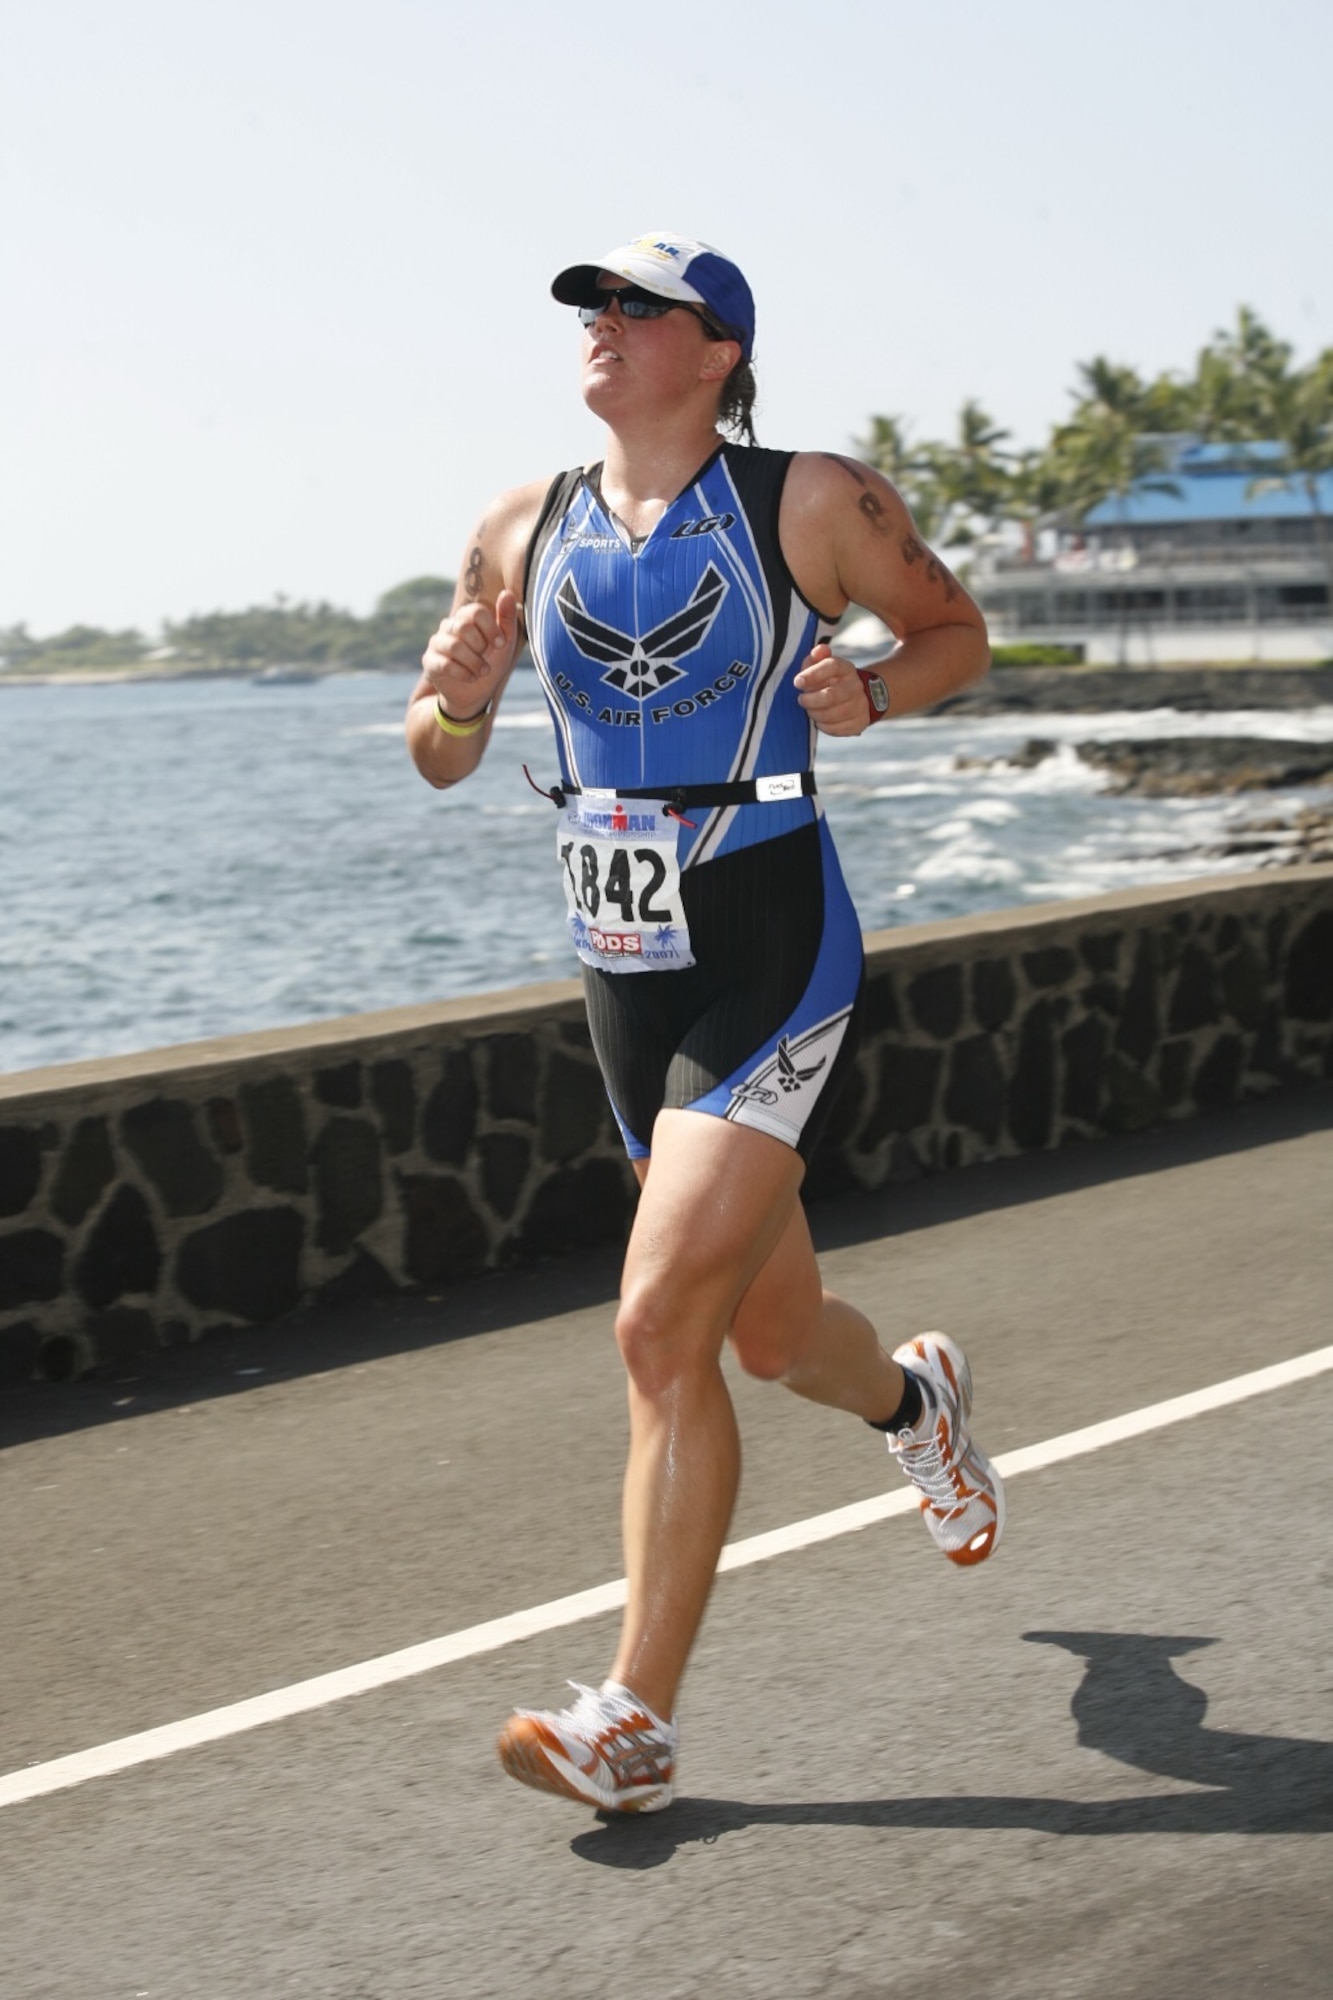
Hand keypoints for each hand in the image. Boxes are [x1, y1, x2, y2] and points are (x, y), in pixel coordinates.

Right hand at [422, 589, 519, 712]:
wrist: (476, 693)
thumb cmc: (491, 663)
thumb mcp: (505, 643)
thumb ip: (506, 618)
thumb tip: (507, 593)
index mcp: (466, 617)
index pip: (476, 612)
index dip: (491, 629)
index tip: (500, 644)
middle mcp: (449, 626)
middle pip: (463, 627)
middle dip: (480, 646)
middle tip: (486, 658)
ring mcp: (436, 643)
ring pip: (454, 646)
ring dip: (474, 662)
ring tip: (482, 672)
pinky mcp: (429, 661)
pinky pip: (445, 664)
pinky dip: (463, 673)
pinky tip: (471, 678)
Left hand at [795, 643, 868, 735]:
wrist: (858, 697)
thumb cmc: (831, 680)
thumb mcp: (823, 665)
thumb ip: (817, 657)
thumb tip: (819, 650)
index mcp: (846, 668)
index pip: (832, 666)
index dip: (813, 674)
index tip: (797, 682)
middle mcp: (855, 686)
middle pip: (831, 695)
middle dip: (811, 700)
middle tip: (802, 699)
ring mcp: (860, 705)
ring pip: (832, 714)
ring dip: (815, 713)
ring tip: (810, 710)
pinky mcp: (859, 722)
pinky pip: (836, 729)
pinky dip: (823, 725)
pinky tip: (820, 720)